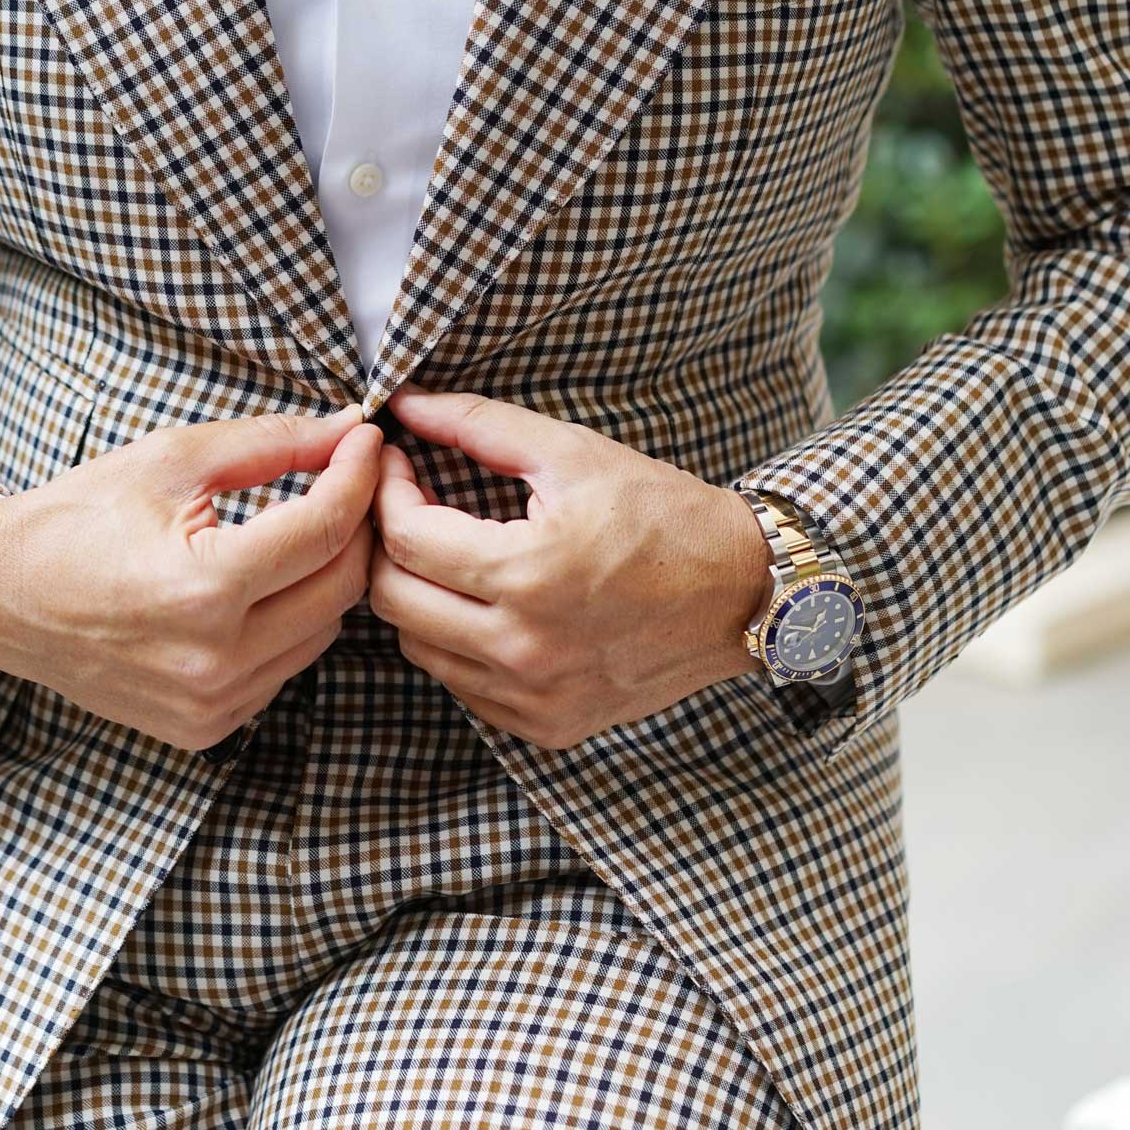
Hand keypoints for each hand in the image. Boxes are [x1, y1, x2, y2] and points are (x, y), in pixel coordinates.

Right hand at [0, 402, 382, 749]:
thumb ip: (270, 443)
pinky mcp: (206, 727)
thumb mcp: (171, 461)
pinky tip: (261, 587)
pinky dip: (291, 623)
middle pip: (342, 586)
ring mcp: (212, 703)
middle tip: (347, 479)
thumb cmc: (78, 518)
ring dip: (325, 576)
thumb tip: (346, 430)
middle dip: (356, 525)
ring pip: (324, 631)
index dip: (358, 475)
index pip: (325, 528)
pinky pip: (286, 668)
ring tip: (302, 529)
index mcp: (203, 586)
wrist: (0, 596)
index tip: (366, 440)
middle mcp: (214, 659)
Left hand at [368, 386, 771, 748]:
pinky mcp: (547, 726)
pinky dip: (457, 643)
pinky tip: (487, 605)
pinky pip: (462, 686)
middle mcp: (524, 648)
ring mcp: (534, 696)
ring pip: (419, 647)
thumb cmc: (662, 514)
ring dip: (418, 595)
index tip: (399, 467)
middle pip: (392, 600)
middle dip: (387, 545)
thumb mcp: (573, 453)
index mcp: (529, 574)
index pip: (406, 539)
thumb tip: (406, 404)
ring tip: (449, 555)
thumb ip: (479, 424)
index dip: (387, 493)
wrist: (743, 593)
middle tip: (412, 508)